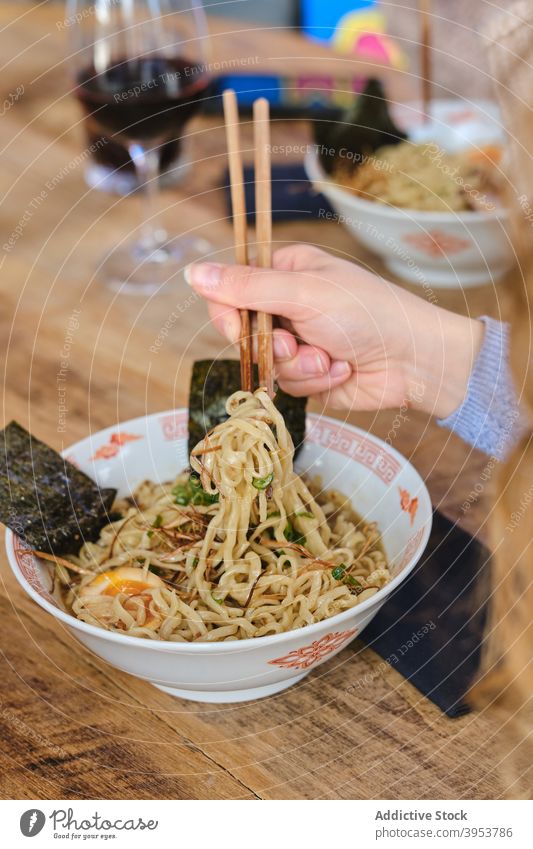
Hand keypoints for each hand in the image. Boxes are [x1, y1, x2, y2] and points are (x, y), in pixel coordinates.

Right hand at [185, 244, 482, 416]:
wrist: (415, 360)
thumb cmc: (367, 313)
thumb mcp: (303, 293)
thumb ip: (246, 288)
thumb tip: (190, 273)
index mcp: (286, 272)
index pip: (232, 292)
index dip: (229, 315)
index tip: (238, 328)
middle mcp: (289, 306)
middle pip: (245, 333)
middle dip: (272, 346)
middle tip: (294, 344)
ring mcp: (301, 342)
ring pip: (268, 365)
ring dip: (300, 367)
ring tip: (331, 358)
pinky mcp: (312, 375)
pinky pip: (291, 385)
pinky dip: (316, 381)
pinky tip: (342, 370)